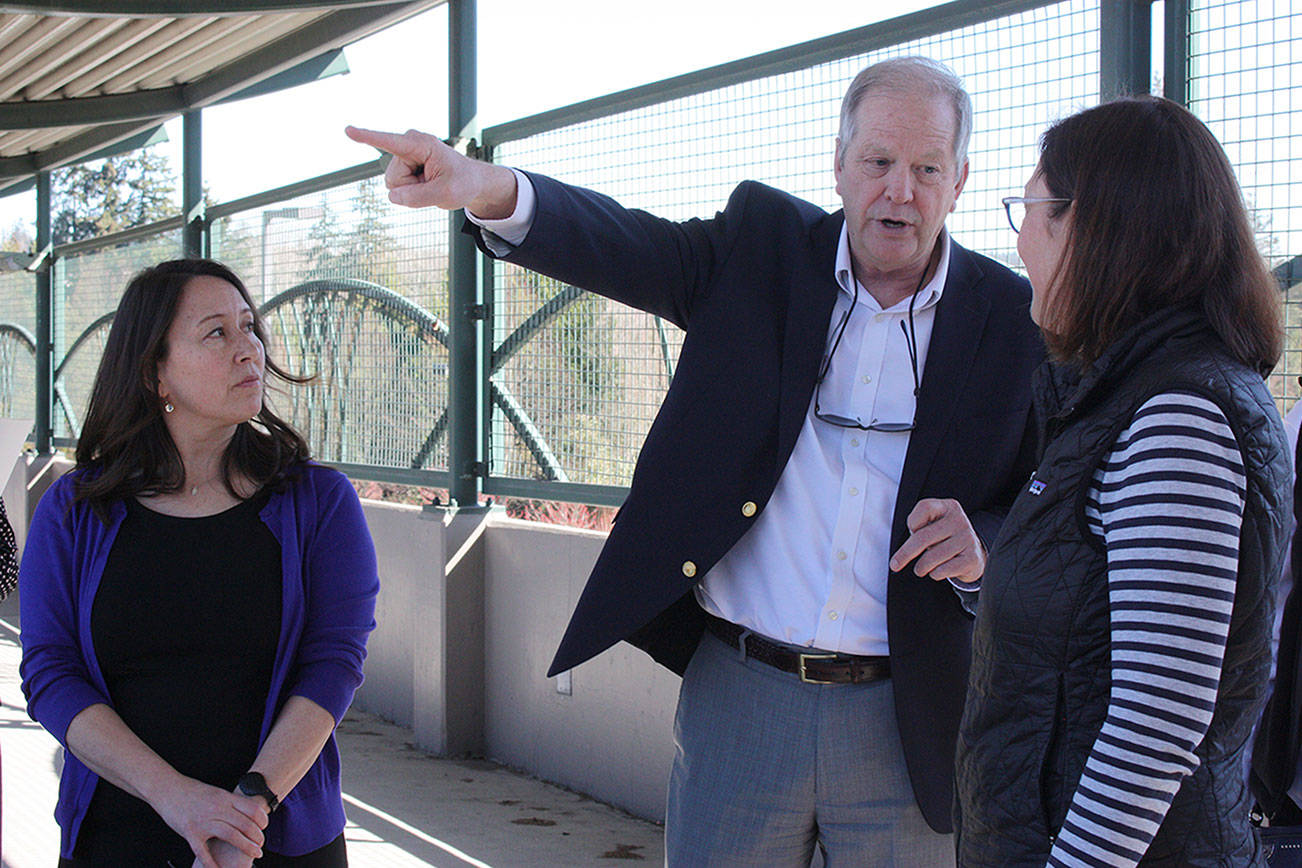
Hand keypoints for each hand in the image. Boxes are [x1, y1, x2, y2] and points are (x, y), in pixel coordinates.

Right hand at [151, 776, 267, 867]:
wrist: (167, 788)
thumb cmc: (191, 791)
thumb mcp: (216, 792)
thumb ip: (229, 803)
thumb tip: (245, 812)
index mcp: (225, 798)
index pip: (252, 809)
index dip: (263, 820)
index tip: (264, 828)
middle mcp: (217, 808)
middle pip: (245, 824)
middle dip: (257, 838)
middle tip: (261, 846)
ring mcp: (204, 821)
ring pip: (231, 835)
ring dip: (246, 846)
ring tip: (255, 853)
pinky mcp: (190, 832)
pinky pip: (203, 851)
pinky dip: (212, 863)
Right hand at [344, 125, 516, 216]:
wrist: (470, 181)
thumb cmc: (462, 183)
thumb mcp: (446, 194)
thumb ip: (418, 197)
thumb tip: (392, 196)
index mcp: (421, 144)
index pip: (389, 142)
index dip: (367, 137)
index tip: (348, 130)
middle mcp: (409, 145)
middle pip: (393, 179)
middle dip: (411, 188)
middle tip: (433, 184)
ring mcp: (405, 155)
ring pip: (394, 185)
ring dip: (412, 190)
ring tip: (431, 183)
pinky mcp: (403, 164)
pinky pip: (397, 187)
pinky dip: (412, 191)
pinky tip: (426, 183)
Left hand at [888, 498, 985, 582]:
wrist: (973, 552)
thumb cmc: (944, 538)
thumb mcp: (933, 525)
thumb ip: (918, 528)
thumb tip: (899, 555)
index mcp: (948, 507)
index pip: (924, 508)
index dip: (913, 522)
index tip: (911, 531)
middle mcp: (959, 520)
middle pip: (923, 537)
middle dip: (905, 554)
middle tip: (895, 565)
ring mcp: (967, 539)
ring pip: (931, 558)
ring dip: (921, 567)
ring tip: (921, 568)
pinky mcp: (972, 558)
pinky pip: (942, 570)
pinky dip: (934, 574)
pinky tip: (938, 570)